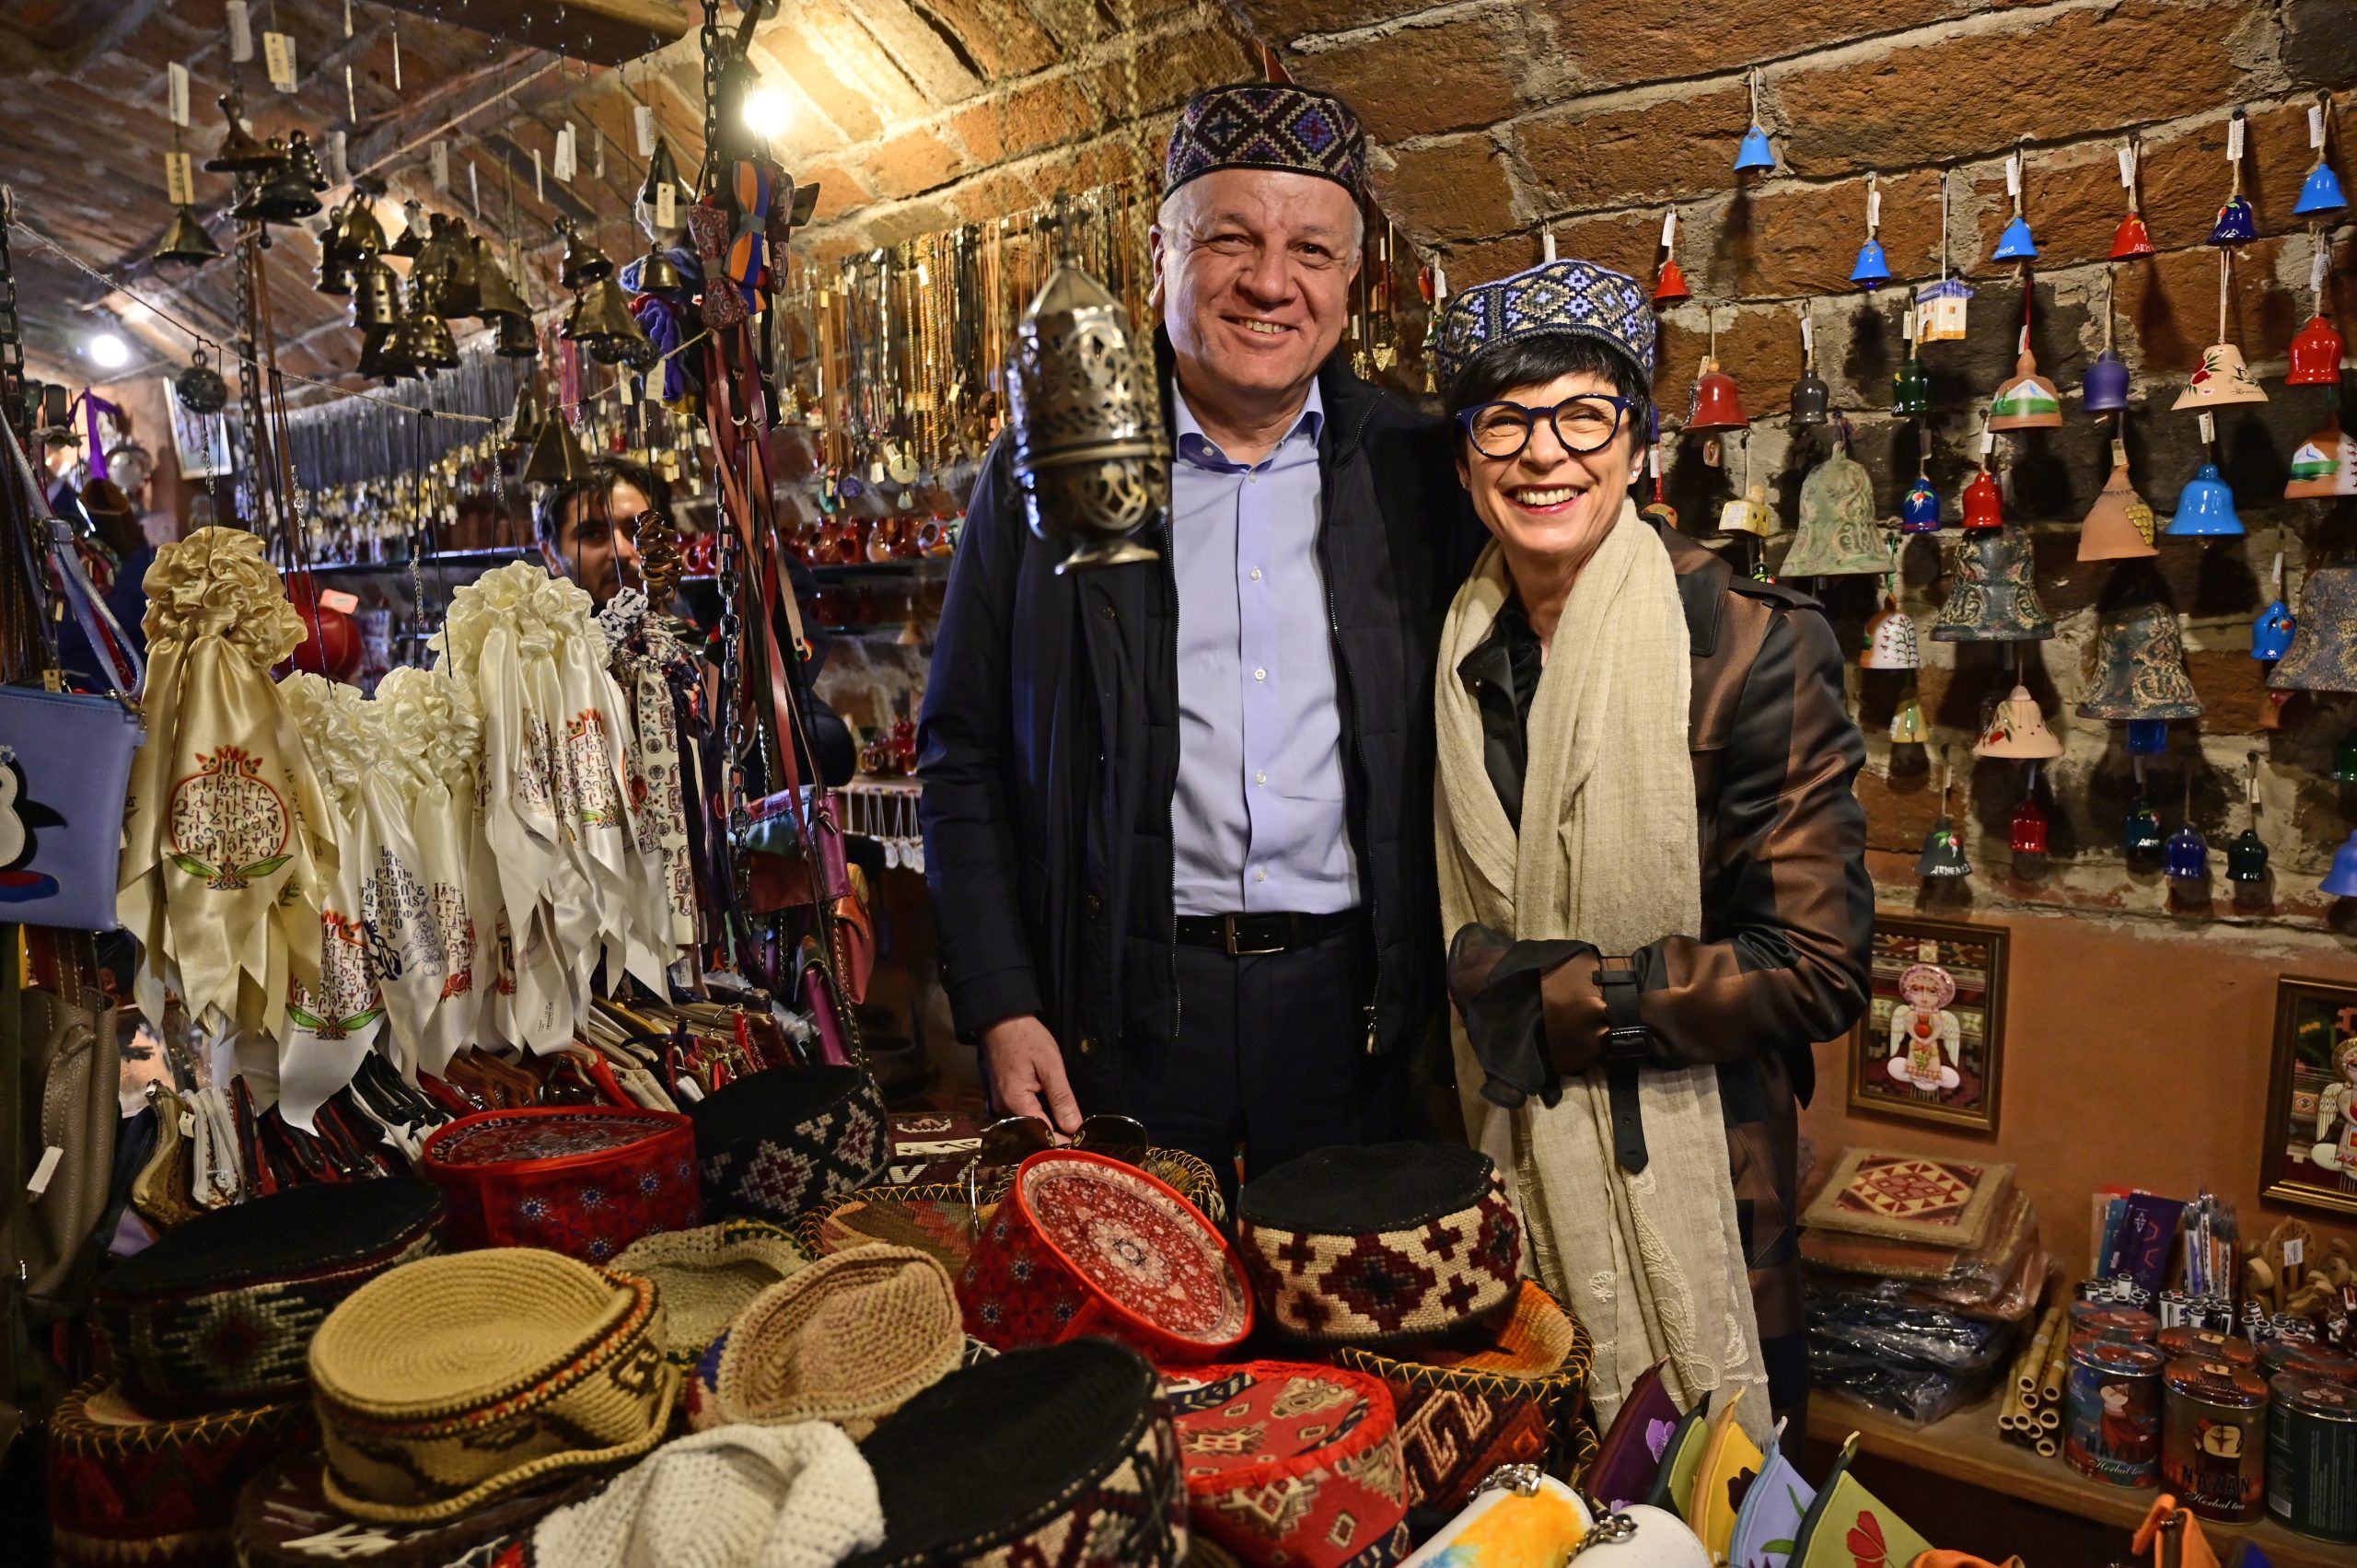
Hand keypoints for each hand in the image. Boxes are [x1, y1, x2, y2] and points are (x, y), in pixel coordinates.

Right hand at [980, 1015, 1081, 1136]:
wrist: (1001, 1018)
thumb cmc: (1027, 1037)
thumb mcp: (1050, 1065)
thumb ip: (1061, 1098)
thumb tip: (1074, 1127)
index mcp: (1015, 1101)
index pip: (1041, 1134)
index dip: (1062, 1142)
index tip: (1082, 1145)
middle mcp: (1003, 1108)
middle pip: (1032, 1132)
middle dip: (1055, 1136)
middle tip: (1080, 1138)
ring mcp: (1000, 1102)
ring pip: (1027, 1124)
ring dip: (1048, 1126)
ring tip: (1071, 1129)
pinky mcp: (1003, 1096)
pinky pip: (1022, 1112)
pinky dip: (1039, 1115)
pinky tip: (1055, 1114)